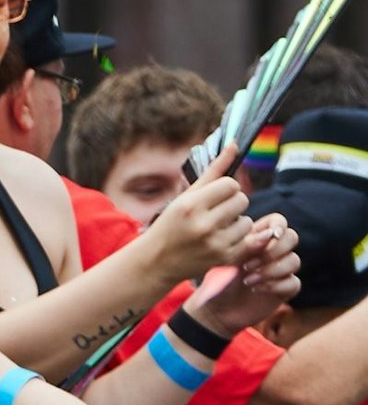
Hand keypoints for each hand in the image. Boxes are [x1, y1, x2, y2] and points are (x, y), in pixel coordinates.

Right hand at [142, 142, 250, 284]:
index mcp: (190, 204)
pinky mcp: (225, 258)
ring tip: (217, 227)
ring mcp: (215, 243)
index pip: (231, 185)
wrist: (157, 261)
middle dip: (232, 203)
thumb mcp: (186, 195)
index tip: (214, 195)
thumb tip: (234, 143)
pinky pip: (247, 239)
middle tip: (216, 210)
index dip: (225, 188)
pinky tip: (220, 239)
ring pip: (247, 221)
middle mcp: (203, 224)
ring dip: (236, 221)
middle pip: (242, 200)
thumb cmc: (171, 222)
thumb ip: (213, 170)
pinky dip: (237, 237)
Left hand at [191, 215, 299, 336]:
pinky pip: (294, 282)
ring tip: (247, 279)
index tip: (271, 235)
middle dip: (275, 249)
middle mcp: (271, 251)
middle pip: (292, 237)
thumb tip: (268, 235)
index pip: (278, 221)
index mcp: (256, 238)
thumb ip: (247, 245)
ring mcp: (280, 270)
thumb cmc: (216, 279)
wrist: (216, 309)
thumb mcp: (227, 259)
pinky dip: (277, 285)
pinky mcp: (284, 289)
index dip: (279, 225)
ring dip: (272, 269)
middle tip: (249, 264)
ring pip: (294, 260)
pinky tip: (256, 289)